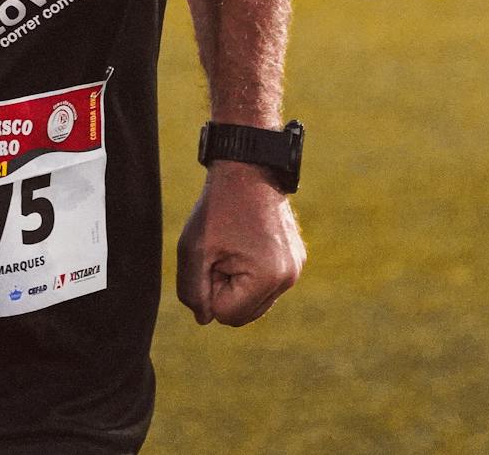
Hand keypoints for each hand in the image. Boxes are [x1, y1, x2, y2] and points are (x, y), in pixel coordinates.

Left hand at [176, 160, 304, 326]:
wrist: (248, 169)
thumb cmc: (218, 208)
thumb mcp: (193, 250)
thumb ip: (192, 291)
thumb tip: (204, 319)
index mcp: (267, 278)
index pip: (226, 315)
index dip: (209, 290)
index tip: (212, 258)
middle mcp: (289, 278)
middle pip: (243, 314)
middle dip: (224, 289)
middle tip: (221, 253)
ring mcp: (296, 269)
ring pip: (254, 302)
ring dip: (237, 282)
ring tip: (233, 247)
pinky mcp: (296, 259)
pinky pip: (266, 284)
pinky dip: (250, 272)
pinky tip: (246, 243)